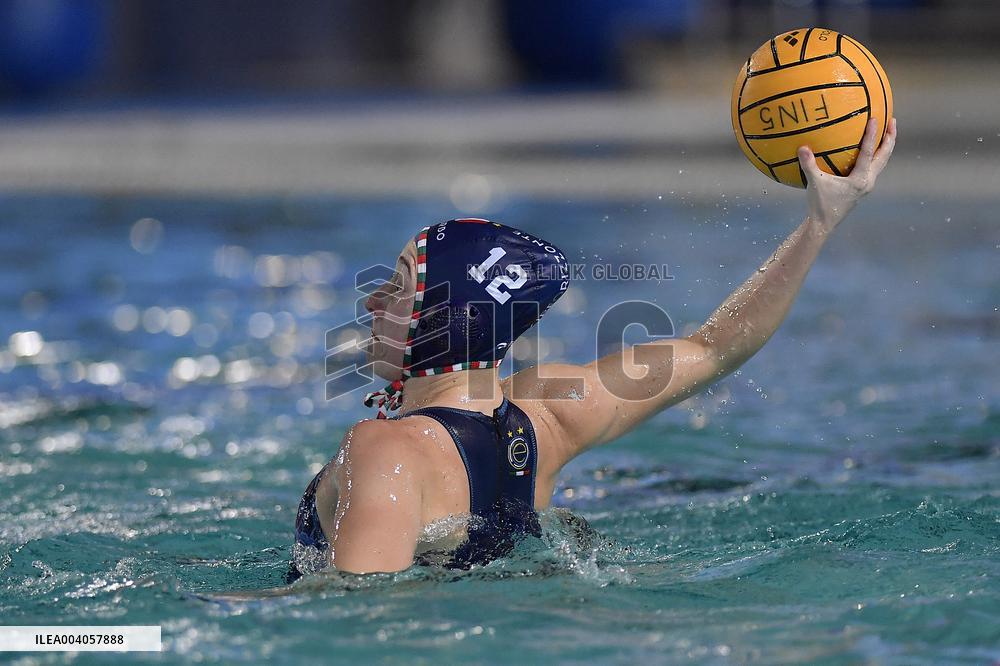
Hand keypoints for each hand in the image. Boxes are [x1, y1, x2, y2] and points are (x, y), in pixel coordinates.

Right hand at [798, 116, 896, 232]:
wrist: (824, 224)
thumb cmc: (820, 204)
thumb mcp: (814, 183)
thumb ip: (808, 165)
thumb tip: (802, 147)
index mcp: (860, 180)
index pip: (868, 153)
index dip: (872, 135)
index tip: (875, 119)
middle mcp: (868, 181)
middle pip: (884, 156)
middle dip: (890, 138)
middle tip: (892, 120)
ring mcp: (867, 185)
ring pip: (882, 161)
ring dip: (886, 146)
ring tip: (887, 131)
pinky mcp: (863, 187)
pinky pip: (873, 166)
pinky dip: (875, 155)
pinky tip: (869, 149)